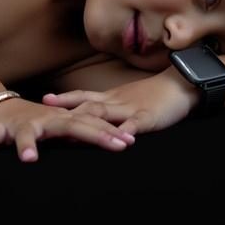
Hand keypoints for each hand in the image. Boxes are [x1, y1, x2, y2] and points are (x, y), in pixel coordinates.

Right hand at [0, 97, 135, 162]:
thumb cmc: (35, 122)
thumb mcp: (59, 126)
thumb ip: (79, 133)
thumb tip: (111, 143)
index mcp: (60, 120)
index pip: (89, 124)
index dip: (108, 133)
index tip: (129, 143)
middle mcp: (44, 119)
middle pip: (70, 125)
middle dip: (94, 135)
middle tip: (115, 146)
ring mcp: (20, 124)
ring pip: (25, 132)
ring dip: (26, 144)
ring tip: (29, 160)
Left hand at [41, 71, 192, 137]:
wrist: (181, 84)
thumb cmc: (154, 95)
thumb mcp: (128, 99)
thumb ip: (110, 108)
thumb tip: (90, 118)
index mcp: (111, 98)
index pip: (83, 96)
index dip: (63, 99)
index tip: (43, 102)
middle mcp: (116, 101)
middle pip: (87, 104)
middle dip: (66, 110)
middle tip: (46, 116)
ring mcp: (131, 108)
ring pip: (105, 114)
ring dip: (87, 122)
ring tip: (71, 132)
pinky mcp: (148, 117)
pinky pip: (135, 124)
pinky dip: (126, 131)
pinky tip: (119, 140)